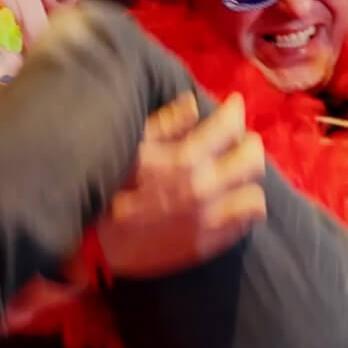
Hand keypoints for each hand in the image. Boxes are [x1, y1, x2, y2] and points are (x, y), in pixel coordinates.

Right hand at [94, 92, 268, 278]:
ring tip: (234, 175)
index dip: (234, 111)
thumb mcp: (129, 146)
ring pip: (255, 192)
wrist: (92, 242)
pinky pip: (247, 221)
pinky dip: (244, 207)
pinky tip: (231, 201)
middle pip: (252, 159)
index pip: (229, 126)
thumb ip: (166, 124)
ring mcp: (209, 219)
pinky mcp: (208, 243)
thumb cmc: (106, 186)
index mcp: (184, 159)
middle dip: (247, 144)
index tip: (232, 105)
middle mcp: (204, 188)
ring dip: (245, 180)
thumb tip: (194, 104)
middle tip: (237, 142)